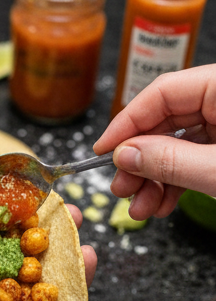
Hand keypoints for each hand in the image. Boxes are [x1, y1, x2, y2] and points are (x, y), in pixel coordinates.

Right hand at [93, 64, 215, 218]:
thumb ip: (172, 160)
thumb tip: (124, 155)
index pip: (162, 92)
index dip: (127, 122)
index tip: (103, 151)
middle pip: (167, 121)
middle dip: (141, 160)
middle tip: (120, 187)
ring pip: (180, 145)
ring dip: (155, 179)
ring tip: (139, 208)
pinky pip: (197, 159)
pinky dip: (177, 182)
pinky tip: (161, 204)